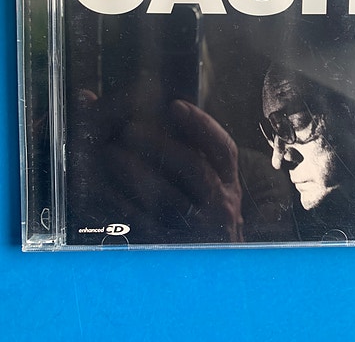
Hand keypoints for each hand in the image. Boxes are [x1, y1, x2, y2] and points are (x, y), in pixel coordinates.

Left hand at [69, 91, 242, 243]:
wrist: (214, 271)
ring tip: (110, 153)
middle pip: (194, 168)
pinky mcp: (172, 247)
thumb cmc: (203, 212)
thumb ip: (193, 150)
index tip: (175, 105)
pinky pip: (144, 223)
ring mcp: (198, 229)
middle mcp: (221, 205)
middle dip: (162, 145)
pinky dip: (123, 204)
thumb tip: (162, 109)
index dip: (201, 124)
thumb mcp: (212, 183)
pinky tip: (103, 188)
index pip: (223, 148)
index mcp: (229, 182)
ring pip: (167, 197)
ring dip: (136, 172)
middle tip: (130, 128)